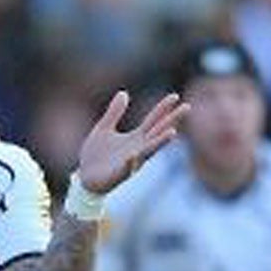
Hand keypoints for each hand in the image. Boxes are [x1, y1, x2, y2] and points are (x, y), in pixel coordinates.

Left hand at [74, 90, 188, 195]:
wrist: (83, 178)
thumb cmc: (95, 155)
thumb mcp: (104, 128)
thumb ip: (114, 112)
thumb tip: (123, 92)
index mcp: (135, 138)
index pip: (153, 120)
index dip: (163, 108)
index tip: (175, 96)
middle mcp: (138, 149)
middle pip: (158, 132)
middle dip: (172, 121)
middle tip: (187, 107)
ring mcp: (130, 162)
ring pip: (148, 152)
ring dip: (160, 142)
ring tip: (172, 132)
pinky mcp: (118, 175)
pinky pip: (126, 169)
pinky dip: (130, 163)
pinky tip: (133, 155)